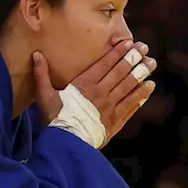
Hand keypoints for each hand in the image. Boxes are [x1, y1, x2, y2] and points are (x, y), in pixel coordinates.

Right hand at [33, 40, 157, 142]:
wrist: (67, 145)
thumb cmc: (54, 120)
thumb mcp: (44, 97)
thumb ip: (42, 75)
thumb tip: (36, 54)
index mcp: (85, 85)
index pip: (105, 64)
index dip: (117, 52)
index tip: (129, 42)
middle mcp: (101, 93)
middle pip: (120, 73)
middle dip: (133, 58)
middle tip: (145, 48)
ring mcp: (110, 108)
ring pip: (129, 87)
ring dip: (141, 74)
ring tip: (152, 63)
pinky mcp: (116, 121)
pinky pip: (131, 106)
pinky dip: (141, 96)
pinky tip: (149, 87)